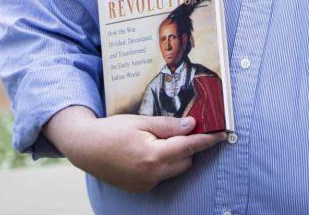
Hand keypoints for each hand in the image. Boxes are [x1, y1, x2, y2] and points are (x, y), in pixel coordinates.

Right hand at [42, 106, 226, 192]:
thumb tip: (192, 125)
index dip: (207, 140)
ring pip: (174, 169)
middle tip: (181, 130)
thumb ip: (168, 125)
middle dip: (188, 146)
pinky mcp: (140, 188)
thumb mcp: (140, 121)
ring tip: (158, 140)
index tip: (223, 135)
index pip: (189, 147)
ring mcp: (146, 184)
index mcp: (153, 156)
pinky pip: (161, 175)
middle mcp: (151, 174)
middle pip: (185, 161)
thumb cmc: (111, 131)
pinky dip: (162, 163)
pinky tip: (148, 151)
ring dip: (175, 156)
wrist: (85, 148)